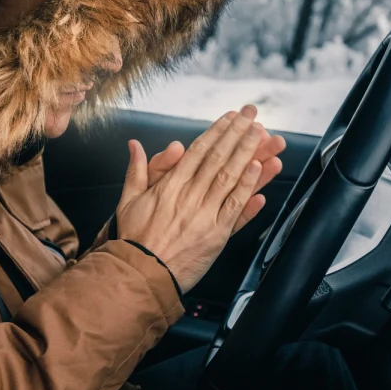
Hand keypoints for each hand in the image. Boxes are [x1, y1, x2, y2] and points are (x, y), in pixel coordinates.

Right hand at [116, 109, 268, 292]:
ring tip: (262, 134)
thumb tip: (134, 145)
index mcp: (170, 185)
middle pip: (218, 158)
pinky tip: (259, 170)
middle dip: (237, 133)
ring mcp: (205, 214)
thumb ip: (136, 170)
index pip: (198, 151)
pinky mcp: (216, 235)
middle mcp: (189, 196)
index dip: (217, 131)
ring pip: (230, 177)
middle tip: (253, 115)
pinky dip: (248, 187)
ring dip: (248, 153)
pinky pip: (235, 207)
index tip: (231, 117)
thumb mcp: (128, 200)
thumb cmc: (135, 240)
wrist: (141, 274)